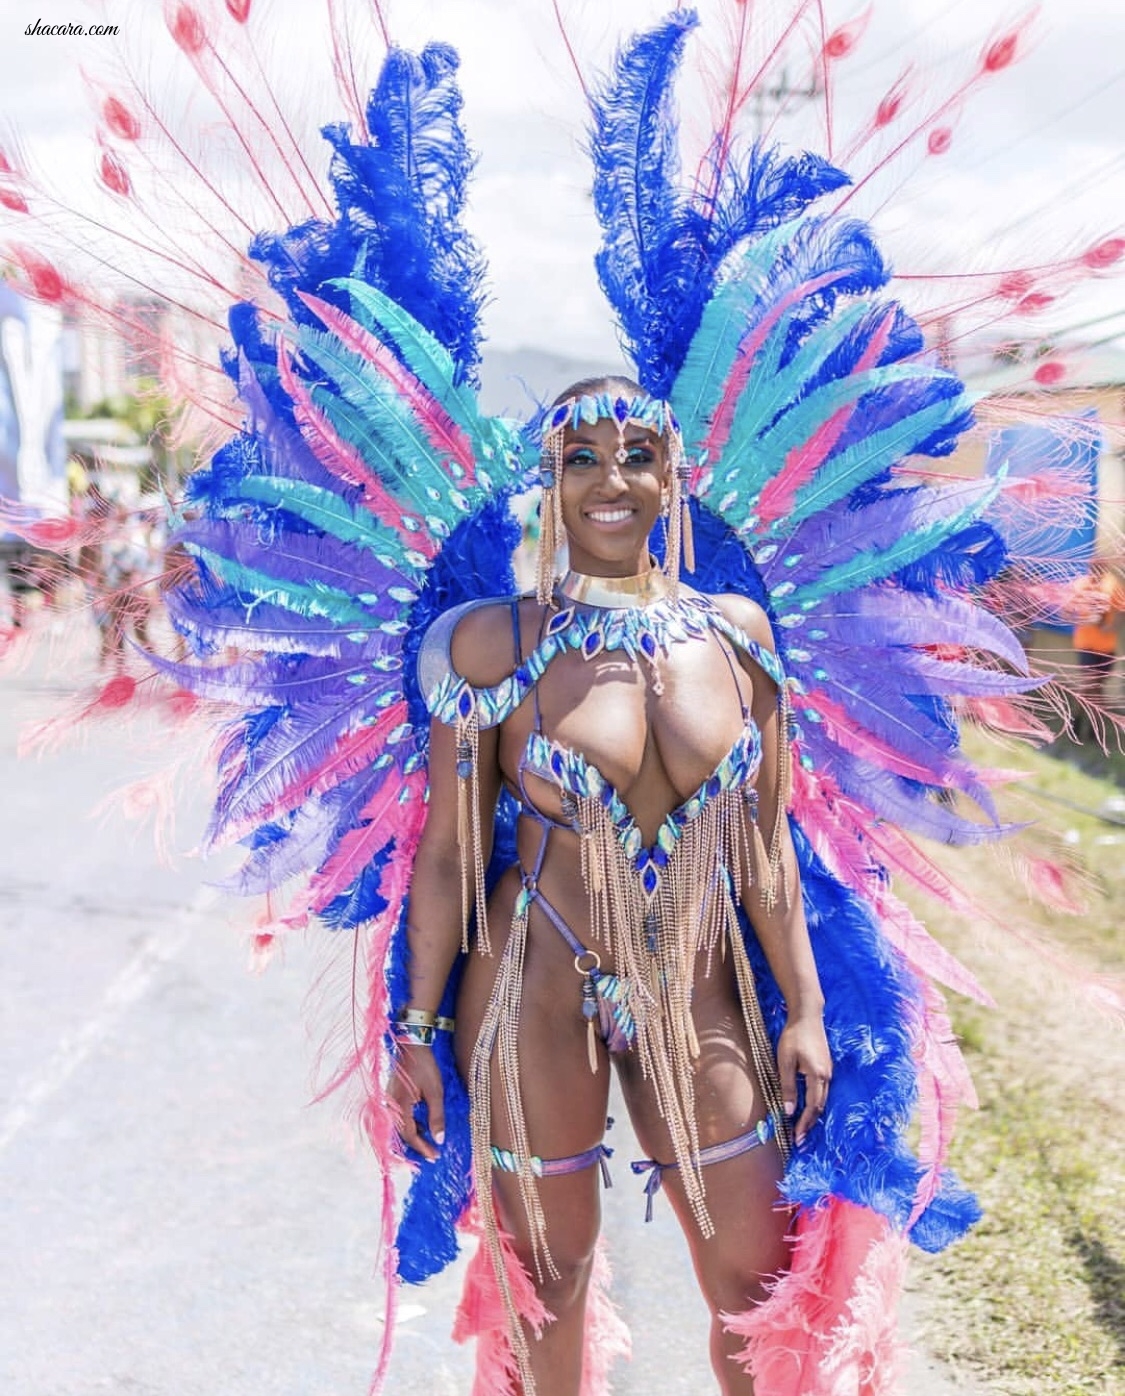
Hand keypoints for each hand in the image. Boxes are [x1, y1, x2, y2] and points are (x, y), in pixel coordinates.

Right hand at [387, 1044, 445, 1162]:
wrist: (412, 1045)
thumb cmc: (424, 1066)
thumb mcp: (435, 1092)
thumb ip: (437, 1117)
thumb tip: (440, 1139)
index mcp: (400, 1106)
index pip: (410, 1135)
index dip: (423, 1147)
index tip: (435, 1155)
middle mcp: (391, 1106)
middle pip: (403, 1134)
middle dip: (418, 1146)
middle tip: (433, 1154)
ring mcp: (390, 1101)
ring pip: (401, 1127)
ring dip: (414, 1136)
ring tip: (429, 1143)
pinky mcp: (393, 1097)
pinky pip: (400, 1118)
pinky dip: (411, 1125)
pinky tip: (422, 1126)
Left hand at [777, 1012, 831, 1145]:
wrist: (808, 1015)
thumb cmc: (794, 1036)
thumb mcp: (785, 1061)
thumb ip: (787, 1086)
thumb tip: (787, 1111)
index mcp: (817, 1076)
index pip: (812, 1108)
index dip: (804, 1124)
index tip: (796, 1138)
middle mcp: (827, 1076)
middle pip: (819, 1107)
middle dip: (809, 1124)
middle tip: (799, 1140)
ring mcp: (828, 1071)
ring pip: (822, 1100)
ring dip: (812, 1115)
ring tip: (802, 1128)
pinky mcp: (825, 1067)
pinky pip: (822, 1091)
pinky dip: (815, 1103)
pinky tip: (807, 1108)